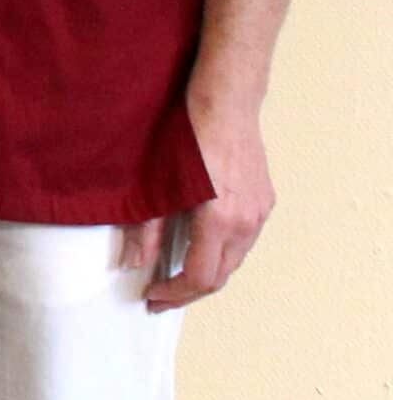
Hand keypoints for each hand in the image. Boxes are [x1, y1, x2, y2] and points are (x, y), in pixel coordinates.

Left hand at [125, 92, 273, 309]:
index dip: (174, 293)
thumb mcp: (157, 185)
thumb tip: (134, 263)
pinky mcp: (264, 200)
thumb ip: (145, 228)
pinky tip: (200, 245)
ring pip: (235, 259)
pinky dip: (221, 252)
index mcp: (220, 221)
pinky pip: (244, 240)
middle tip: (161, 294)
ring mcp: (260, 212)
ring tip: (177, 273)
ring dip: (207, 272)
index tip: (152, 296)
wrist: (225, 104)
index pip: (200, 278)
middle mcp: (247, 222)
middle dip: (189, 290)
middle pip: (221, 276)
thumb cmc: (186, 136)